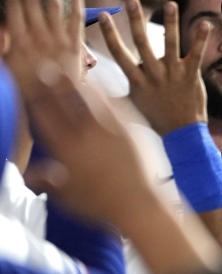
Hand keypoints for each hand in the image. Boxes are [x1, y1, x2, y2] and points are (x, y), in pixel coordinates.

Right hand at [3, 0, 84, 97]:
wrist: (56, 109)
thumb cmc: (29, 91)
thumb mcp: (9, 68)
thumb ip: (4, 46)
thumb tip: (4, 27)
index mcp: (19, 45)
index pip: (14, 11)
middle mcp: (38, 40)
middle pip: (32, 5)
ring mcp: (59, 41)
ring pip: (53, 6)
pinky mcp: (76, 44)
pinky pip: (77, 16)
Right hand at [22, 60, 152, 225]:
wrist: (142, 205)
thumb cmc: (103, 206)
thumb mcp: (69, 198)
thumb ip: (47, 182)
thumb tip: (27, 175)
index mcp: (67, 151)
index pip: (45, 116)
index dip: (35, 98)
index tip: (29, 85)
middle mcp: (87, 135)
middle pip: (64, 100)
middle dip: (52, 82)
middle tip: (43, 67)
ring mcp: (112, 128)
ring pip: (89, 97)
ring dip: (75, 81)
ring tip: (66, 69)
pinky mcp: (133, 127)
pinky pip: (115, 102)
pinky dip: (103, 91)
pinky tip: (98, 83)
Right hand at [99, 0, 209, 134]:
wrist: (181, 132)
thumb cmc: (155, 118)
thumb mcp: (130, 106)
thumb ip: (113, 96)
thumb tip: (91, 92)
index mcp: (136, 80)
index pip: (118, 53)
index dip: (110, 33)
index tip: (103, 14)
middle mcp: (153, 74)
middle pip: (142, 43)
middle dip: (135, 20)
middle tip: (132, 0)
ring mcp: (172, 73)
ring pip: (170, 43)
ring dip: (170, 22)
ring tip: (170, 3)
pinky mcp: (190, 75)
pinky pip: (196, 53)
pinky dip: (200, 39)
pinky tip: (205, 23)